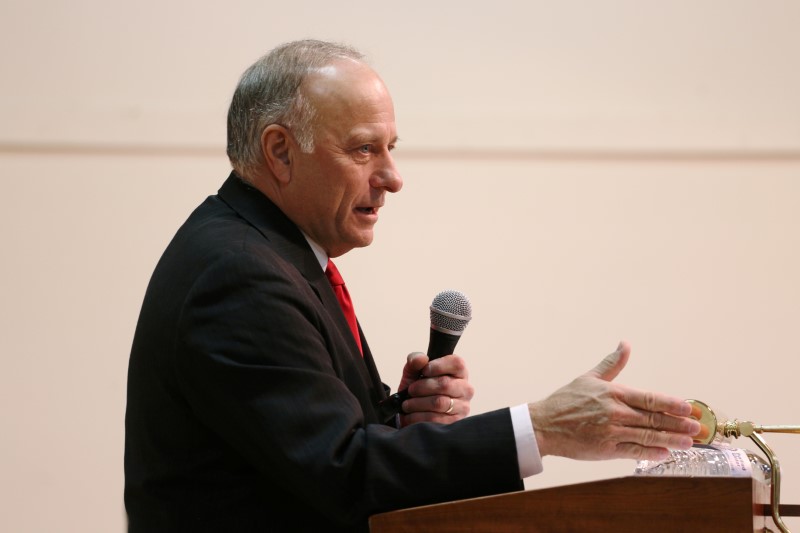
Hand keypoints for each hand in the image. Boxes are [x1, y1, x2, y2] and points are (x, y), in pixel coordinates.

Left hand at [397, 352, 473, 426]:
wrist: (412, 414)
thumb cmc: (418, 390)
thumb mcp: (413, 372)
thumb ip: (415, 361)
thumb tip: (421, 359)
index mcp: (459, 372)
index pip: (457, 363)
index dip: (438, 366)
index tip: (424, 371)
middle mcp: (466, 389)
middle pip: (445, 384)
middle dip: (422, 387)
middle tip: (411, 390)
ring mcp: (462, 407)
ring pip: (439, 402)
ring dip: (418, 403)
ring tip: (407, 404)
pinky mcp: (454, 423)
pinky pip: (435, 419)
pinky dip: (418, 417)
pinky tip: (411, 415)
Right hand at [528, 341, 700, 460]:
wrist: (543, 425)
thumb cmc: (565, 401)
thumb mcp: (588, 378)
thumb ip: (611, 364)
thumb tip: (625, 344)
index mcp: (613, 394)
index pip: (649, 398)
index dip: (671, 404)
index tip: (688, 407)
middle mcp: (615, 412)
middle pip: (654, 419)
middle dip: (678, 423)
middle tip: (697, 428)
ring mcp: (611, 432)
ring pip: (648, 436)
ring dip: (671, 439)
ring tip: (689, 442)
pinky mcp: (605, 450)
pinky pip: (633, 452)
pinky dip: (650, 453)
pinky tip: (665, 453)